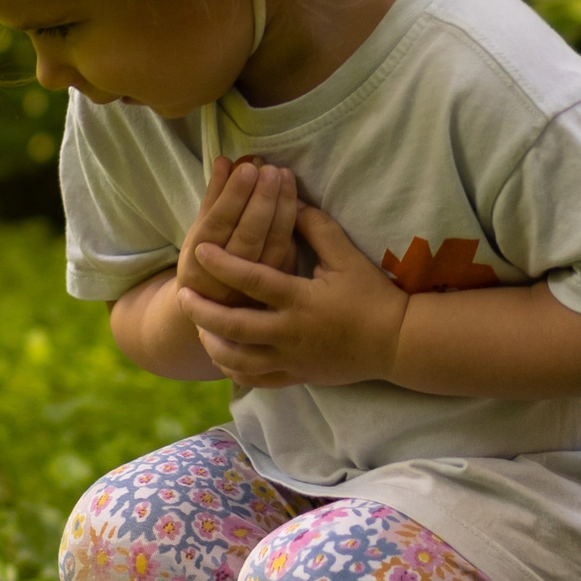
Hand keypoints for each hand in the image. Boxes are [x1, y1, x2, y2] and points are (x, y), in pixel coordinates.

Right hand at [177, 157, 300, 310]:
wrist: (215, 315)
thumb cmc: (205, 264)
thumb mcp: (199, 235)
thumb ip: (213, 199)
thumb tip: (224, 162)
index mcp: (198, 264)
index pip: (218, 224)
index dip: (234, 196)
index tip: (247, 167)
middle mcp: (224, 281)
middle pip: (248, 236)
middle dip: (262, 200)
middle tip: (271, 169)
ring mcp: (254, 291)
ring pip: (273, 246)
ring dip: (282, 209)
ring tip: (285, 176)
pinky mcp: (277, 293)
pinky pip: (288, 256)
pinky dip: (293, 228)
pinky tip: (298, 202)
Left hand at [178, 203, 407, 387]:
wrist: (398, 343)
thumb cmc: (373, 295)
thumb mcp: (347, 256)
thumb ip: (316, 227)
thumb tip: (290, 200)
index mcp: (300, 299)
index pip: (252, 279)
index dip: (222, 264)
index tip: (199, 250)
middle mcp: (290, 332)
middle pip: (233, 325)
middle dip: (202, 310)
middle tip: (182, 295)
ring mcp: (291, 359)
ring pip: (237, 359)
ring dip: (212, 343)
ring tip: (197, 327)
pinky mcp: (296, 376)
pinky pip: (256, 380)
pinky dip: (233, 370)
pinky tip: (222, 356)